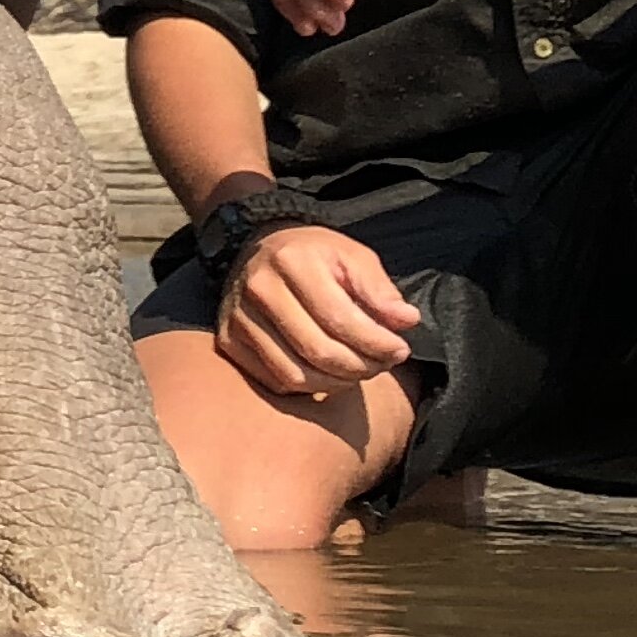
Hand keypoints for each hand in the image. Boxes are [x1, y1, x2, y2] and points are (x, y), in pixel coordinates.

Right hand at [215, 222, 421, 403]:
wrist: (257, 249)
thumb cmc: (313, 256)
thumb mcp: (351, 256)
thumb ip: (379, 289)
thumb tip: (406, 321)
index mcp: (290, 260)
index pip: (340, 318)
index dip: (377, 342)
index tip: (401, 349)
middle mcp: (258, 289)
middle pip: (319, 351)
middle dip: (362, 367)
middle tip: (383, 364)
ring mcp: (238, 318)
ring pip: (297, 374)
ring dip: (338, 382)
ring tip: (359, 370)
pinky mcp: (229, 341)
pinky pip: (276, 381)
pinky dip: (309, 386)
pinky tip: (327, 373)